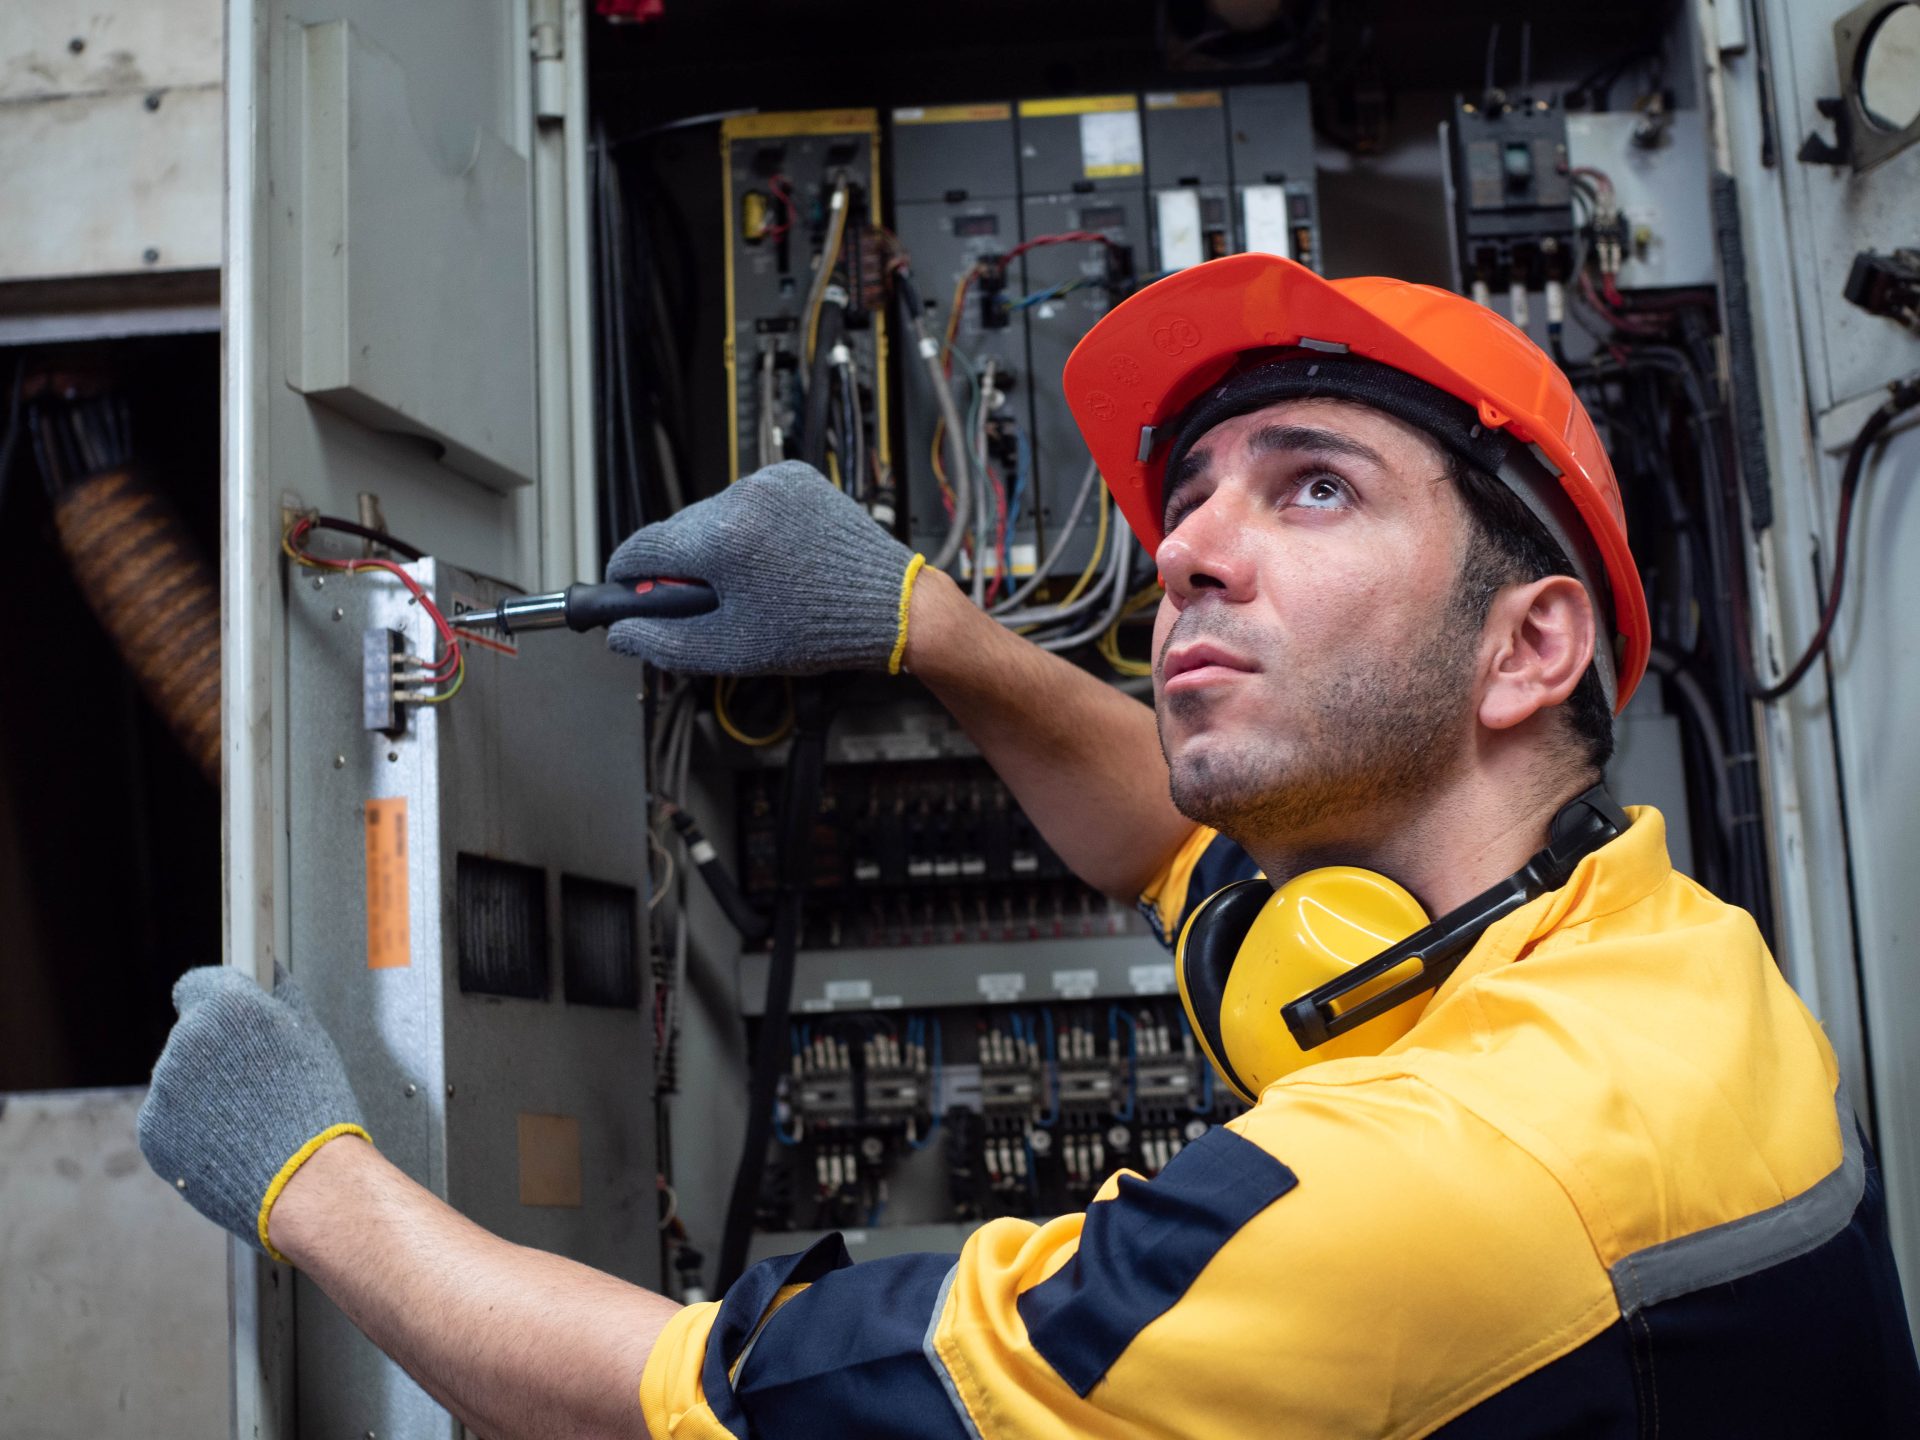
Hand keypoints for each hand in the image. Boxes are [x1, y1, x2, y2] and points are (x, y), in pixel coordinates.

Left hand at [136, 966, 369, 1260]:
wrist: (304, 1179)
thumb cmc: (315, 1109)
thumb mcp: (313, 1036)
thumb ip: (282, 995)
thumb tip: (272, 972)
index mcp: (226, 1008)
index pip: (198, 984)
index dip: (220, 1000)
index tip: (232, 1017)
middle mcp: (187, 1042)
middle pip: (191, 1034)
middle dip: (216, 1052)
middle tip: (256, 1080)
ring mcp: (163, 1090)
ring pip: (179, 1080)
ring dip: (203, 1092)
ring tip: (248, 1117)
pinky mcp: (152, 1132)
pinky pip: (169, 1119)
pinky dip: (191, 1128)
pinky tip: (228, 1140)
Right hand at [604, 460, 923, 675]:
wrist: (890, 606)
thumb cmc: (821, 629)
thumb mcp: (731, 649)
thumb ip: (664, 642)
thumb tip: (621, 633)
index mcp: (722, 539)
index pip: (642, 547)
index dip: (625, 575)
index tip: (624, 590)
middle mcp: (744, 498)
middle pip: (677, 531)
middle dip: (679, 567)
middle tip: (706, 603)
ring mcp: (772, 481)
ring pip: (711, 514)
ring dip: (714, 545)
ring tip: (749, 583)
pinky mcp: (795, 476)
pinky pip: (748, 500)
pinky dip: (748, 526)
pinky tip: (772, 558)